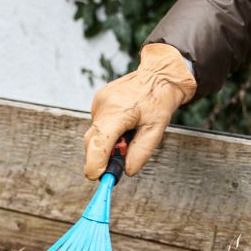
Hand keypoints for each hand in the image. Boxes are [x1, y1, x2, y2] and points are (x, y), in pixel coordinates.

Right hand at [83, 43, 196, 178]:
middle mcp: (103, 106)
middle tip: (118, 164)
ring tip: (128, 134)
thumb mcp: (156, 129)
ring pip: (95, 133)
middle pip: (92, 141)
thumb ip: (140, 152)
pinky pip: (98, 123)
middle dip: (100, 157)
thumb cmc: (159, 100)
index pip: (98, 143)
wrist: (158, 74)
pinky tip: (123, 123)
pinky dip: (107, 131)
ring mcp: (98, 102)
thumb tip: (126, 171)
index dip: (95, 163)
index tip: (96, 176)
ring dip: (106, 142)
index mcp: (118, 113)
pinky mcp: (97, 100)